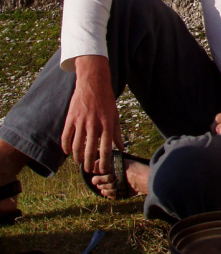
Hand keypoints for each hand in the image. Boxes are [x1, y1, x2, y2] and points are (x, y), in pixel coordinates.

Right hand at [61, 55, 123, 173]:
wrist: (93, 83)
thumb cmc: (106, 100)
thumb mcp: (115, 115)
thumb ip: (116, 133)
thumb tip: (121, 148)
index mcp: (107, 124)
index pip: (106, 149)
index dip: (105, 162)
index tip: (104, 170)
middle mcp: (94, 124)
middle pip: (90, 151)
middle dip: (90, 164)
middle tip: (90, 170)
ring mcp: (81, 122)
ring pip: (76, 146)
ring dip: (77, 157)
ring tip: (80, 162)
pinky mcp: (70, 118)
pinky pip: (66, 137)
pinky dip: (65, 147)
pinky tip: (68, 152)